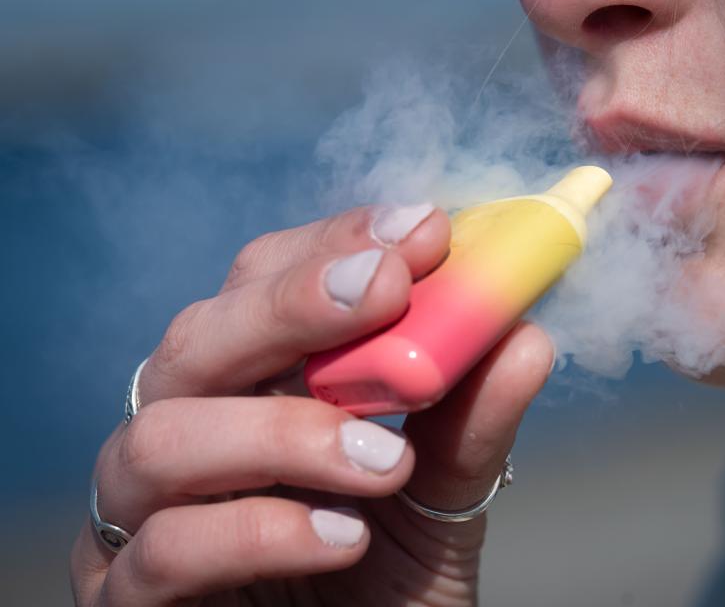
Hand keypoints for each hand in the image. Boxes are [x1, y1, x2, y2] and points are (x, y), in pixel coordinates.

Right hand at [70, 205, 553, 605]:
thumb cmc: (387, 581)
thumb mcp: (441, 494)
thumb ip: (471, 419)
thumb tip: (524, 336)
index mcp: (250, 385)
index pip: (261, 283)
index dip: (332, 245)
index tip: (420, 230)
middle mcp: (186, 431)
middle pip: (197, 337)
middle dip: (294, 305)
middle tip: (387, 290)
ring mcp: (141, 514)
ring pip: (163, 437)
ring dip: (287, 431)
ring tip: (385, 460)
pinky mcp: (125, 597)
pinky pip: (164, 549)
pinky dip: (260, 532)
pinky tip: (342, 538)